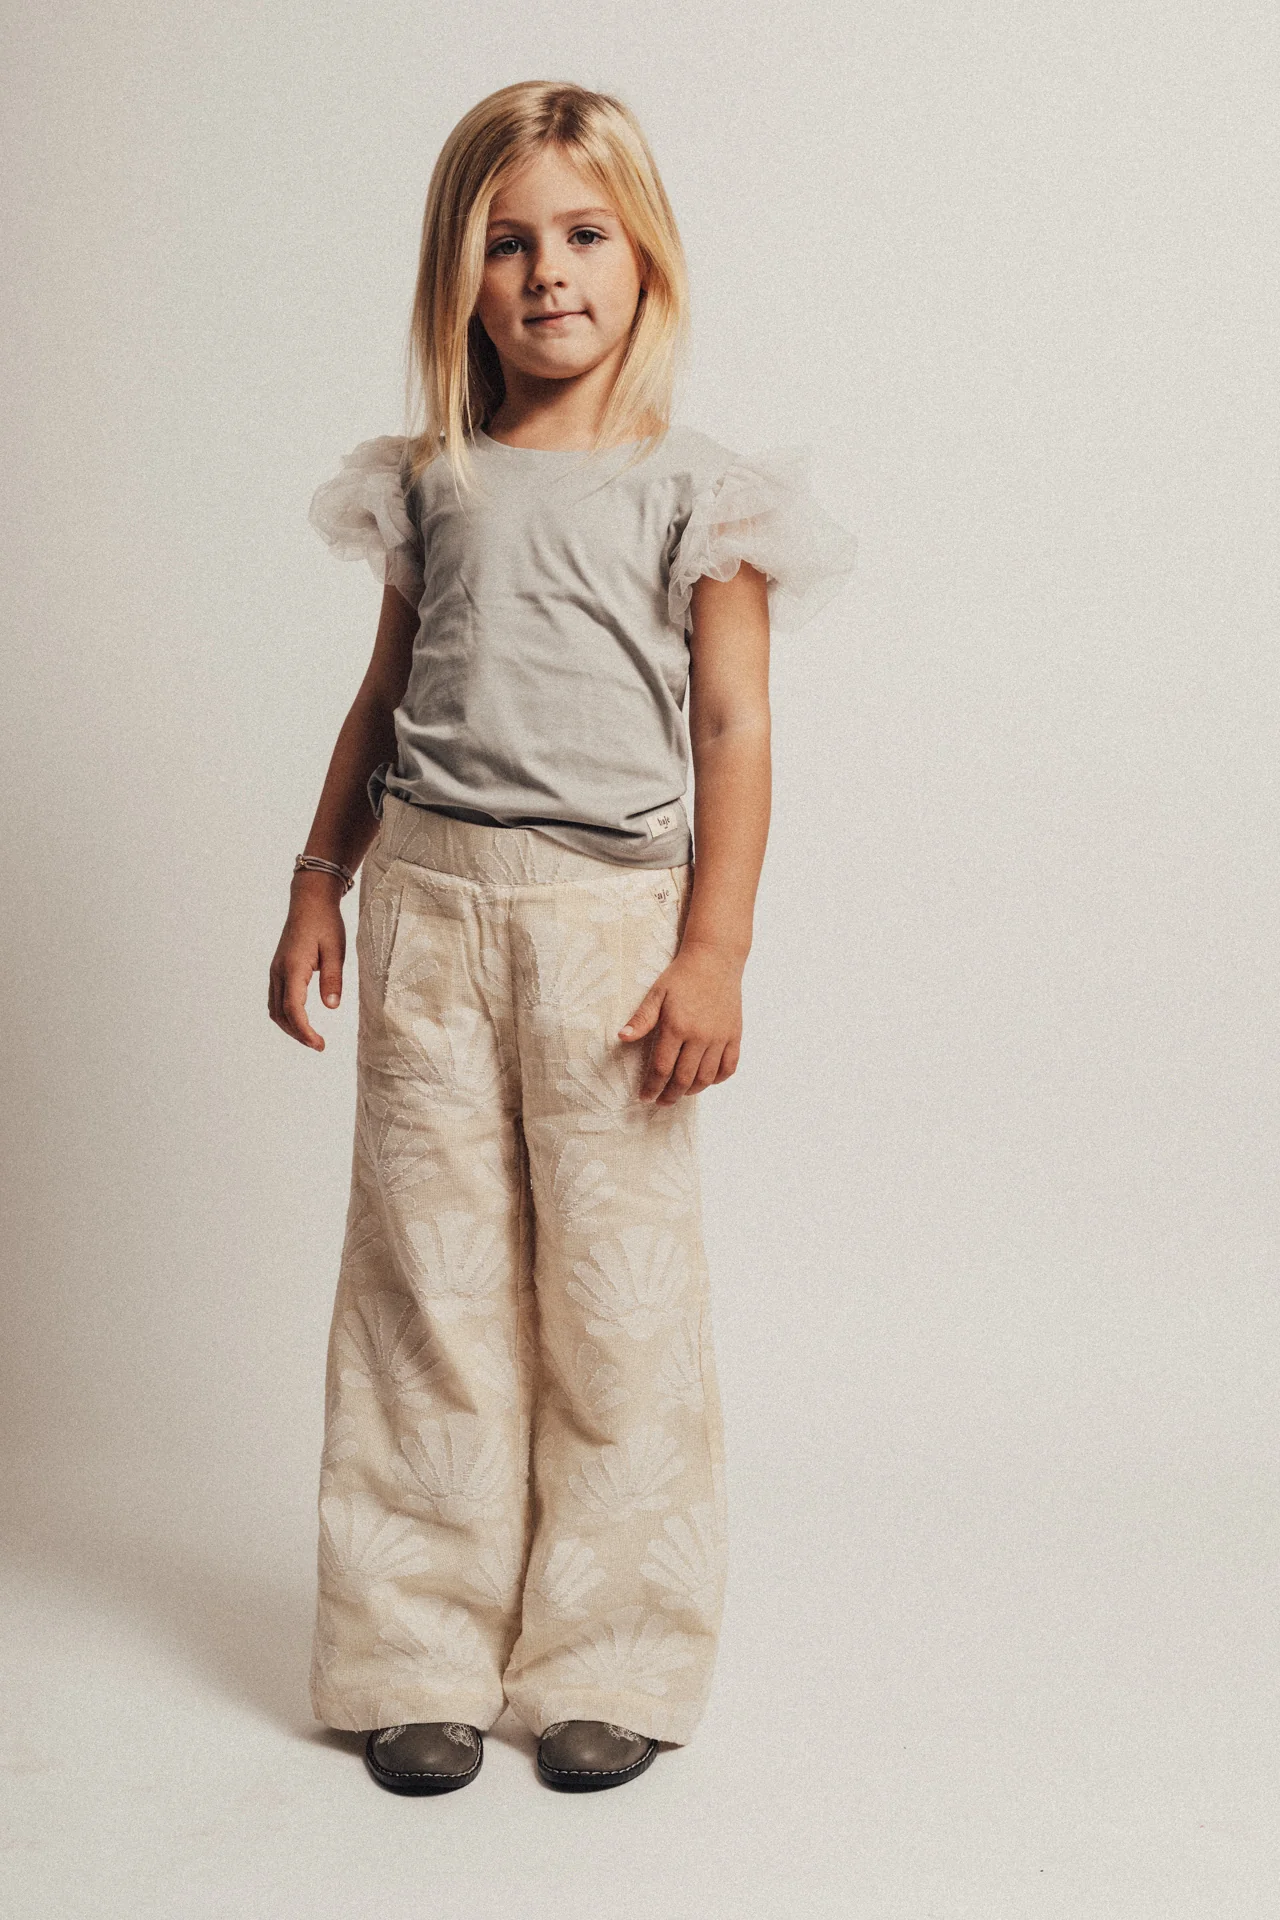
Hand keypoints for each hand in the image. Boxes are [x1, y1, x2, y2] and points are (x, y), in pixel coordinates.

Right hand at [268, 871, 347, 1049]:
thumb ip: (333, 979)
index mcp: (293, 968)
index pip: (293, 1009)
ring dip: (290, 1026)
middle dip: (297, 1034)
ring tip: (311, 1037)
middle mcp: (279, 971)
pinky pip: (276, 999)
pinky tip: (301, 1019)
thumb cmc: (326, 923)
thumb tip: (331, 1006)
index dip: (305, 1031)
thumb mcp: (336, 950)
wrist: (309, 901)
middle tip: (319, 1045)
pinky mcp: (278, 969)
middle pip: (280, 1014)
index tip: (319, 1045)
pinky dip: (286, 1014)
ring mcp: (276, 970)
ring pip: (275, 1008)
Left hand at [618, 940, 743, 1104]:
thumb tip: (622, 1037)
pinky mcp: (734, 1035)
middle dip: (669, 1095)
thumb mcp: (657, 994)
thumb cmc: (682, 976)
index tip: (645, 1097)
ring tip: (680, 1093)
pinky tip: (705, 1080)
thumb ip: (641, 1019)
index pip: (661, 1068)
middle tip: (660, 1102)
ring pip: (706, 1078)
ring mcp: (720, 1037)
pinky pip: (728, 1067)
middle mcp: (700, 1036)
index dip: (652, 1087)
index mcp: (677, 1027)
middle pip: (683, 1079)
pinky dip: (717, 1079)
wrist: (715, 959)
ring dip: (691, 1091)